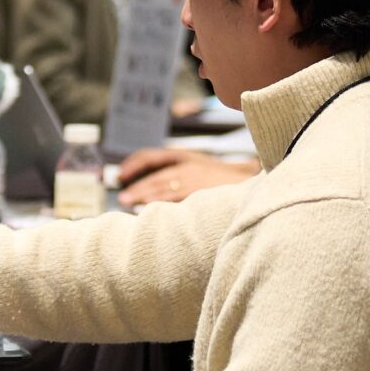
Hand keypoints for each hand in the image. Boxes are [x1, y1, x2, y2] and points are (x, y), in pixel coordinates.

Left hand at [118, 148, 256, 205]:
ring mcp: (194, 182)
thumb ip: (174, 171)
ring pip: (163, 190)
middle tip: (123, 198)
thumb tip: (146, 184)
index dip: (133, 164)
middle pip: (155, 177)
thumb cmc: (219, 178)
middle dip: (137, 187)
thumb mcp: (194, 166)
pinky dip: (162, 207)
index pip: (151, 156)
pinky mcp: (200, 196)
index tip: (121, 174)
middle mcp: (187, 167)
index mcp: (183, 156)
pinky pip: (176, 203)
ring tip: (129, 205)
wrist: (248, 182)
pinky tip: (152, 214)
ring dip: (144, 197)